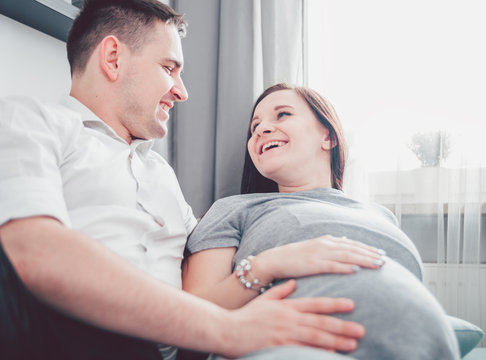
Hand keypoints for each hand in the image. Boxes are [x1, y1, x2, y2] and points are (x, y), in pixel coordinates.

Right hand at [220, 280, 363, 357]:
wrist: (225, 329)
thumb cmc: (245, 316)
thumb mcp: (264, 299)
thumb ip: (281, 291)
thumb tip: (294, 283)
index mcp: (286, 306)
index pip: (315, 304)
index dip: (334, 304)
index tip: (351, 304)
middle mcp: (288, 318)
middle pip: (320, 322)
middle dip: (342, 326)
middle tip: (361, 330)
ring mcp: (283, 334)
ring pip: (314, 337)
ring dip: (336, 341)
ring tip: (353, 344)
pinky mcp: (277, 347)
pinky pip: (301, 350)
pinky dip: (316, 352)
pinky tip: (330, 354)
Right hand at [253, 235, 385, 282]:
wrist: (275, 260)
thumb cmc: (295, 257)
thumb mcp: (314, 249)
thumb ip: (330, 248)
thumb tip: (346, 246)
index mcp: (326, 241)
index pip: (351, 244)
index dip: (367, 248)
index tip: (381, 253)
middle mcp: (325, 244)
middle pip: (353, 248)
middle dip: (370, 254)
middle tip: (385, 259)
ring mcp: (319, 253)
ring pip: (346, 256)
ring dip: (364, 260)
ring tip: (377, 264)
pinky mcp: (312, 263)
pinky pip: (332, 265)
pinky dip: (345, 267)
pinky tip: (356, 270)